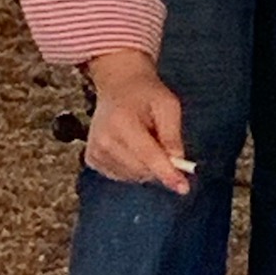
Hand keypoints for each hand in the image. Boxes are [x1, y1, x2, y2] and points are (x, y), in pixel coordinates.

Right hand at [83, 48, 189, 192]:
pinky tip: (133, 148)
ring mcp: (95, 151)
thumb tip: (178, 163)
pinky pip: (121, 176)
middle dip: (161, 166)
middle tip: (165, 145)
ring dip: (147, 167)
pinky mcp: (92, 159)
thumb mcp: (169, 105)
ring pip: (133, 176)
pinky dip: (134, 168)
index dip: (167, 173)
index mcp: (122, 123)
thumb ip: (173, 135)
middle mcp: (104, 140)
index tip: (183, 188)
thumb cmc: (147, 94)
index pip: (148, 156)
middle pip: (141, 170)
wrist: (118, 85)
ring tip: (145, 140)